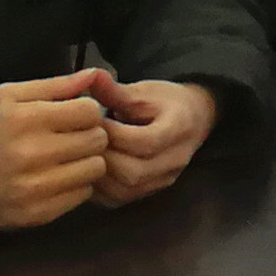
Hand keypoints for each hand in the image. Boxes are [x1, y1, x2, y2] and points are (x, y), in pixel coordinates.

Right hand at [0, 67, 113, 229]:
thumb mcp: (10, 96)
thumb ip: (55, 85)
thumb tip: (95, 75)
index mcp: (28, 120)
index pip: (89, 111)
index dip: (85, 111)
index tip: (74, 116)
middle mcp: (34, 154)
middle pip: (97, 140)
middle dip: (89, 135)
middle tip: (72, 138)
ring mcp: (36, 187)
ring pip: (95, 168)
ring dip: (86, 162)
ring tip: (66, 159)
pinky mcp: (37, 213)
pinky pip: (81, 195)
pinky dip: (75, 185)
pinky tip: (57, 178)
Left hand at [89, 77, 218, 204]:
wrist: (192, 119)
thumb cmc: (166, 102)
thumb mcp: (144, 90)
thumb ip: (115, 90)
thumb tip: (89, 76)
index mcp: (179, 129)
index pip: (144, 141)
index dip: (113, 134)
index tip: (93, 121)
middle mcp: (175, 160)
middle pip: (133, 172)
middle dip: (102, 156)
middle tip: (83, 141)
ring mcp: (163, 180)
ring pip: (124, 190)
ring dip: (97, 175)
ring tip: (84, 155)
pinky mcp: (149, 193)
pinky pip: (119, 199)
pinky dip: (99, 188)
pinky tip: (89, 169)